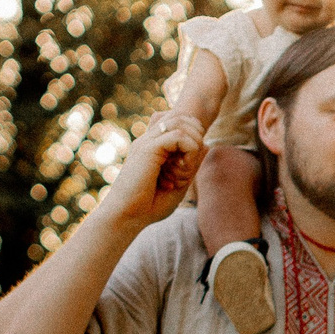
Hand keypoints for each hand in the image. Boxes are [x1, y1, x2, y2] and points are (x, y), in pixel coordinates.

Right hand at [105, 109, 205, 229]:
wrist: (127, 217)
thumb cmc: (150, 206)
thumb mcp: (179, 183)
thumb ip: (192, 164)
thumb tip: (207, 144)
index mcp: (153, 146)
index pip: (177, 120)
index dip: (192, 135)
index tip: (189, 162)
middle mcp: (149, 139)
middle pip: (181, 117)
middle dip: (196, 136)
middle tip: (190, 163)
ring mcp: (147, 142)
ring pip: (181, 122)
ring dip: (193, 144)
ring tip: (185, 169)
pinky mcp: (148, 149)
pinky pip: (179, 136)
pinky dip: (189, 152)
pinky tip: (180, 172)